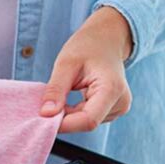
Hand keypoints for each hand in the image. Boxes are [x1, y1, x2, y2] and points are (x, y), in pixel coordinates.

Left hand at [39, 6, 133, 132]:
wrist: (106, 39)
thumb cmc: (88, 46)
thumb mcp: (66, 64)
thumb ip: (56, 90)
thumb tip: (46, 114)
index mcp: (112, 89)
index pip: (88, 120)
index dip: (64, 124)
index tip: (43, 117)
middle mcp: (120, 102)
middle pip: (86, 122)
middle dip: (64, 117)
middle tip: (48, 102)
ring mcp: (119, 108)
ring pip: (85, 122)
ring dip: (69, 114)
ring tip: (65, 91)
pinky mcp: (113, 110)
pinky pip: (88, 118)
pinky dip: (75, 112)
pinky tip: (73, 95)